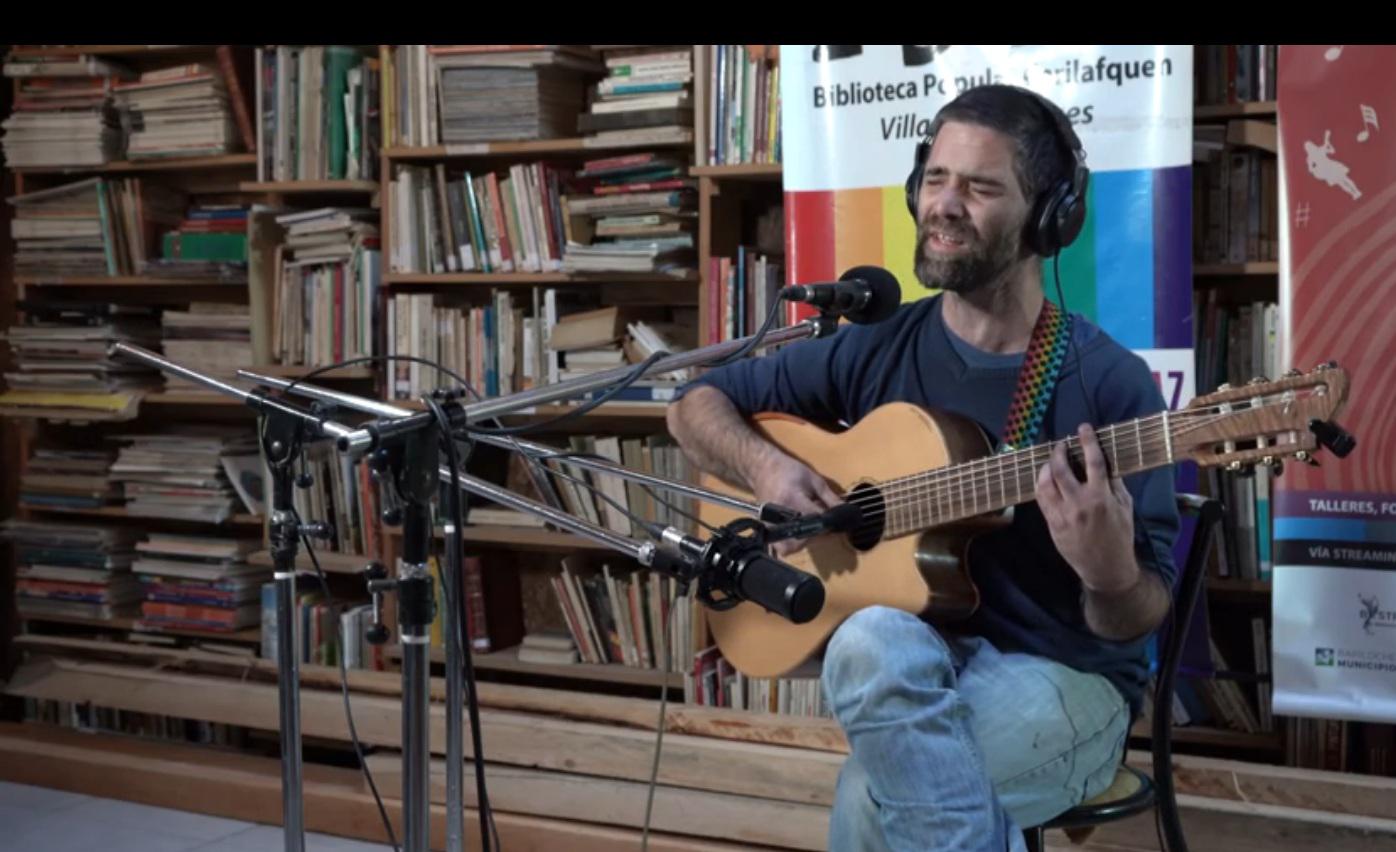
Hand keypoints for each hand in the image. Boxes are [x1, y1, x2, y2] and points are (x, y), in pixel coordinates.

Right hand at [750, 450, 842, 556]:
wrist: (762, 469)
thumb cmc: (788, 471)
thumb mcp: (814, 480)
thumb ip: (831, 499)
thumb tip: (846, 513)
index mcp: (792, 499)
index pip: (816, 521)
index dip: (830, 524)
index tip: (837, 522)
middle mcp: (779, 515)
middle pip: (804, 537)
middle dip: (819, 534)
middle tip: (825, 524)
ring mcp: (770, 524)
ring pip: (793, 546)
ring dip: (807, 540)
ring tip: (811, 526)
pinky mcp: (767, 530)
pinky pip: (782, 547)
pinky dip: (794, 543)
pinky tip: (800, 530)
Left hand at [1035, 423, 1138, 593]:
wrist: (1106, 568)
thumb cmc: (1120, 536)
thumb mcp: (1125, 507)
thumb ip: (1115, 484)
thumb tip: (1106, 463)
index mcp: (1101, 497)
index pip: (1093, 461)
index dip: (1087, 441)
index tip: (1083, 428)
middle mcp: (1079, 503)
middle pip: (1061, 469)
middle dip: (1058, 452)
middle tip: (1060, 445)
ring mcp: (1062, 514)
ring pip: (1045, 483)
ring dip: (1046, 467)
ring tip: (1050, 462)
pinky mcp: (1052, 524)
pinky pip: (1041, 499)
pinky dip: (1041, 485)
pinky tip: (1046, 480)